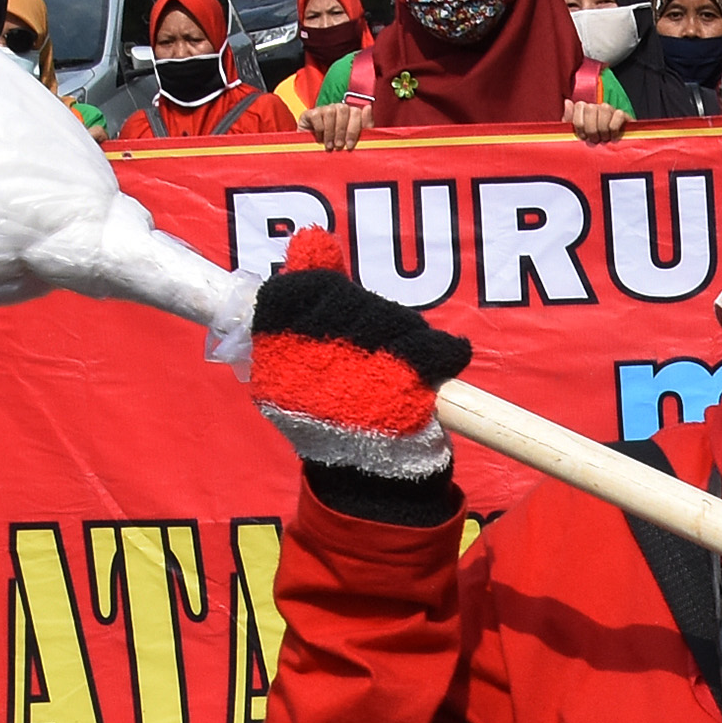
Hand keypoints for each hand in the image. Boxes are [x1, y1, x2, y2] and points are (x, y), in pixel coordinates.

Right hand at [248, 230, 473, 516]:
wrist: (364, 482)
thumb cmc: (331, 415)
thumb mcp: (299, 359)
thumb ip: (304, 295)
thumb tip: (310, 239)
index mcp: (275, 352)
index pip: (300, 290)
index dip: (323, 292)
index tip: (333, 311)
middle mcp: (312, 361)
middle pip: (352, 303)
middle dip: (369, 318)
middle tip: (376, 343)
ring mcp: (359, 375)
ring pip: (394, 321)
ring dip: (405, 335)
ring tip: (400, 362)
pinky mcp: (406, 390)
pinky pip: (435, 347)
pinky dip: (445, 351)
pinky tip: (444, 360)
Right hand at [308, 98, 375, 151]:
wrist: (314, 152)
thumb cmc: (337, 146)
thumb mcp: (354, 140)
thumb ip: (365, 126)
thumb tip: (368, 107)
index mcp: (351, 113)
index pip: (356, 112)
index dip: (353, 129)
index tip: (349, 145)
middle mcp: (338, 108)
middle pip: (343, 109)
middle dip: (342, 130)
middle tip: (338, 146)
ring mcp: (324, 109)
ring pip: (330, 112)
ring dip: (330, 132)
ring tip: (329, 146)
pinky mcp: (310, 113)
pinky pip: (317, 116)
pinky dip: (319, 129)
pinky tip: (320, 139)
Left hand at [566, 98, 630, 143]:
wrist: (612, 156)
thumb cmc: (592, 145)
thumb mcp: (576, 135)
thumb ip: (569, 119)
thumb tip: (568, 102)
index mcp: (585, 110)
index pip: (579, 106)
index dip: (579, 124)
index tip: (583, 136)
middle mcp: (598, 107)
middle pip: (590, 108)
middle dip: (591, 129)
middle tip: (594, 140)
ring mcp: (611, 110)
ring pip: (604, 110)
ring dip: (603, 129)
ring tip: (604, 139)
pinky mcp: (623, 116)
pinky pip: (618, 115)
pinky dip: (614, 128)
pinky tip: (614, 137)